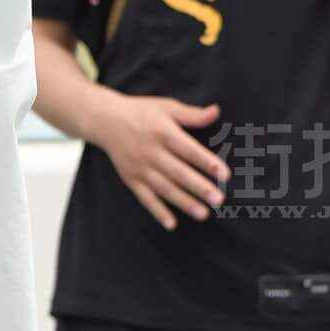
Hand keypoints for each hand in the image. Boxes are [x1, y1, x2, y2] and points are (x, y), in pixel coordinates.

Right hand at [96, 92, 228, 231]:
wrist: (105, 120)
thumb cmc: (141, 112)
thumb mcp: (166, 107)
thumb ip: (191, 114)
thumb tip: (216, 111)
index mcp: (163, 132)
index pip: (189, 150)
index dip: (207, 162)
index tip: (224, 174)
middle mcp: (151, 152)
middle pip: (178, 172)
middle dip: (199, 187)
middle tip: (219, 200)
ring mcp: (140, 168)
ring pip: (165, 188)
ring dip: (184, 202)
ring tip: (203, 214)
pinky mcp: (131, 179)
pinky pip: (145, 198)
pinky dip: (157, 211)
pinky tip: (172, 224)